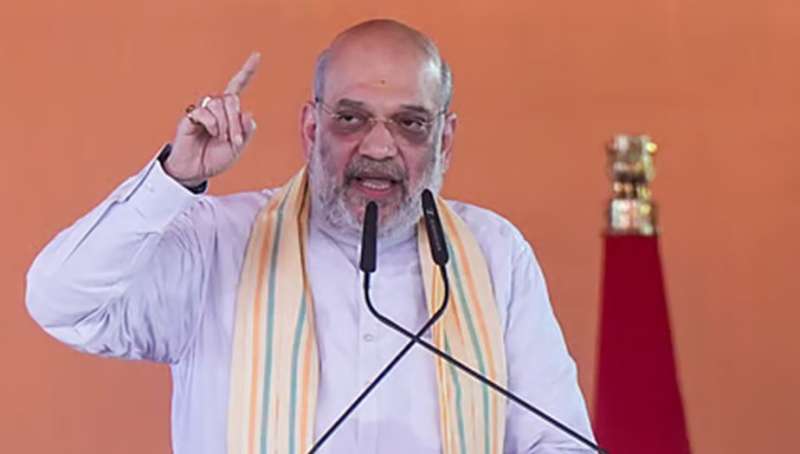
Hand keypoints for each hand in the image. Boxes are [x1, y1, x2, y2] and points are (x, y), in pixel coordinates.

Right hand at [164, 52, 260, 187]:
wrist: (195, 171)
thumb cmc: (214, 158)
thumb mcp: (238, 148)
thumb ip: (246, 132)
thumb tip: (248, 114)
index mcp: (229, 112)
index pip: (238, 86)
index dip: (247, 71)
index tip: (257, 56)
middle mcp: (216, 107)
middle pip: (231, 99)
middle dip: (236, 121)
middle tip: (235, 141)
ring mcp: (203, 111)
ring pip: (219, 105)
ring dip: (226, 125)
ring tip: (222, 139)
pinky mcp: (190, 117)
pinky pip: (205, 112)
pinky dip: (212, 124)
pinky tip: (211, 133)